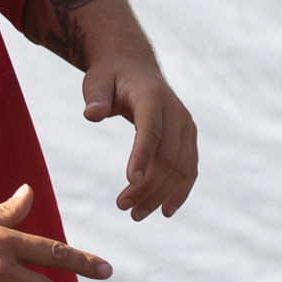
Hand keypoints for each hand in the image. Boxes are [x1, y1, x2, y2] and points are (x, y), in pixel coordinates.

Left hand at [82, 58, 196, 219]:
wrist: (134, 66)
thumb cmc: (111, 76)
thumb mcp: (97, 81)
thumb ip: (95, 97)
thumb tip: (91, 114)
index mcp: (152, 96)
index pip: (151, 131)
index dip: (142, 157)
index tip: (128, 182)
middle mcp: (176, 112)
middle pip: (168, 156)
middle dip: (147, 186)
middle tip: (122, 206)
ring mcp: (186, 126)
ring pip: (182, 167)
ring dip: (161, 195)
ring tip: (136, 215)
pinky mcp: (188, 138)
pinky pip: (190, 168)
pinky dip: (180, 191)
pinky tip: (165, 211)